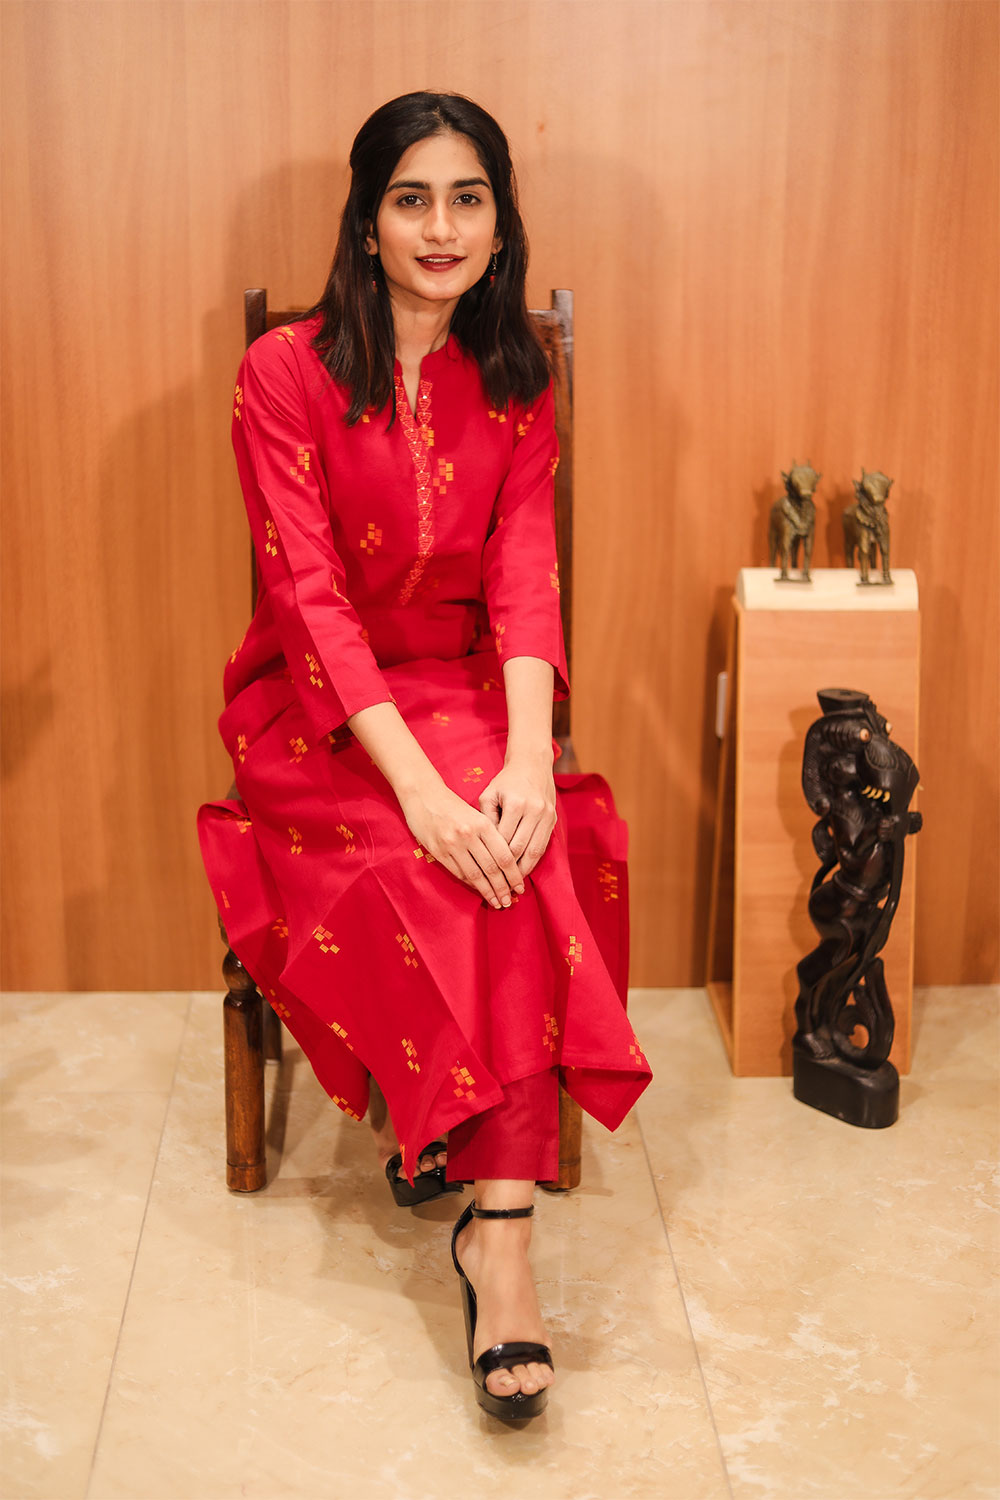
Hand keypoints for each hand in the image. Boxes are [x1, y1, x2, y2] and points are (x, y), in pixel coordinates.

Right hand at [399, 777, 522, 908]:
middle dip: (503, 888)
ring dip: (487, 892)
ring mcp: (452, 844)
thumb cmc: (453, 804)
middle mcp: (468, 835)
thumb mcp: (476, 814)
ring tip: (497, 902)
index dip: (514, 875)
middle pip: (492, 869)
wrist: (423, 795)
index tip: (520, 888)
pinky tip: (478, 890)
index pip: (504, 856)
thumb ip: (490, 835)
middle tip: (510, 902)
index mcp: (482, 823)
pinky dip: (470, 883)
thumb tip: (505, 864)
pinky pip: (458, 873)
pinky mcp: (438, 851)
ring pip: (475, 875)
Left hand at [478, 753, 556, 879]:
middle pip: (519, 848)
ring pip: (534, 850)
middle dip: (508, 869)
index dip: (494, 857)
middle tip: (498, 884)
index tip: (485, 871)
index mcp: (515, 803)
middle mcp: (533, 810)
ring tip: (513, 884)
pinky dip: (534, 860)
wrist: (532, 764)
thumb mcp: (489, 794)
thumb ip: (486, 819)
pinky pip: (543, 845)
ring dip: (523, 869)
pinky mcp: (553, 819)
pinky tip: (524, 869)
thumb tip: (487, 847)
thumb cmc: (505, 781)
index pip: (503, 839)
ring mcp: (546, 815)